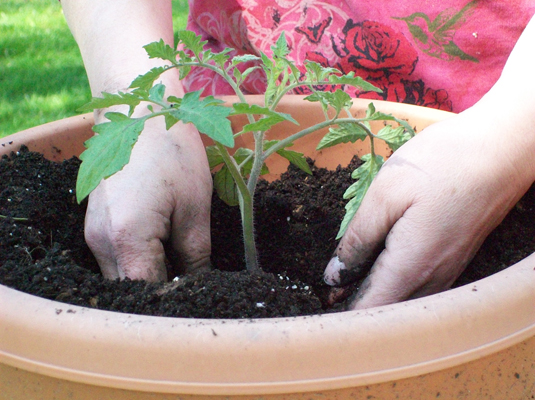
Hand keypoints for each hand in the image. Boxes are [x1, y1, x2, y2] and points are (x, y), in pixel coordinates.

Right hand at [84, 117, 212, 280]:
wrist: (141, 113)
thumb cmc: (173, 153)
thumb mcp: (195, 208)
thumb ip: (195, 255)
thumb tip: (198, 286)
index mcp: (127, 237)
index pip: (148, 290)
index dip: (174, 298)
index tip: (200, 294)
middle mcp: (101, 240)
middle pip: (129, 289)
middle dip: (160, 291)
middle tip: (194, 281)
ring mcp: (93, 232)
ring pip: (121, 276)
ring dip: (149, 277)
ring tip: (180, 263)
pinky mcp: (96, 224)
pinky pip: (116, 258)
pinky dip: (138, 261)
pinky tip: (163, 247)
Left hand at [323, 108, 534, 308]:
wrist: (503, 149)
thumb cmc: (443, 163)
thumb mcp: (386, 194)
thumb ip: (358, 239)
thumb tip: (335, 275)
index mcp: (411, 266)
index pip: (371, 311)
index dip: (342, 315)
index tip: (318, 305)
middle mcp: (433, 278)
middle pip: (388, 311)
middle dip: (354, 306)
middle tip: (325, 292)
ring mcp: (448, 270)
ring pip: (405, 301)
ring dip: (373, 295)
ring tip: (343, 281)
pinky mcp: (454, 257)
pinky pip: (420, 286)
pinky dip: (394, 284)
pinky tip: (378, 266)